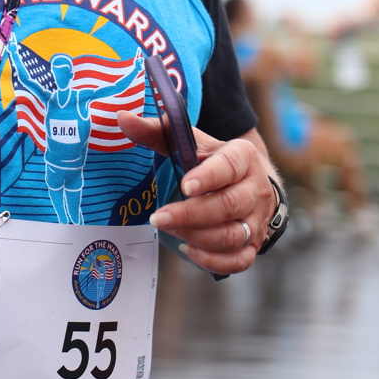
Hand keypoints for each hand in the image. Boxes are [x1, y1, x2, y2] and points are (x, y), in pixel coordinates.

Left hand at [117, 112, 276, 273]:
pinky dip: (213, 260)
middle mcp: (255, 189)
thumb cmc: (214, 161)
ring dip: (197, 237)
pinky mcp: (253, 244)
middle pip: (228, 205)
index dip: (208, 177)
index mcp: (242, 157)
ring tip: (170, 230)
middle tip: (159, 218)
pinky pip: (239, 259)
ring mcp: (257, 220)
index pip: (230, 166)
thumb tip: (122, 118)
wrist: (252, 183)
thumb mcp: (192, 143)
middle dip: (191, 214)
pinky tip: (188, 250)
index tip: (185, 186)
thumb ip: (159, 131)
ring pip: (233, 235)